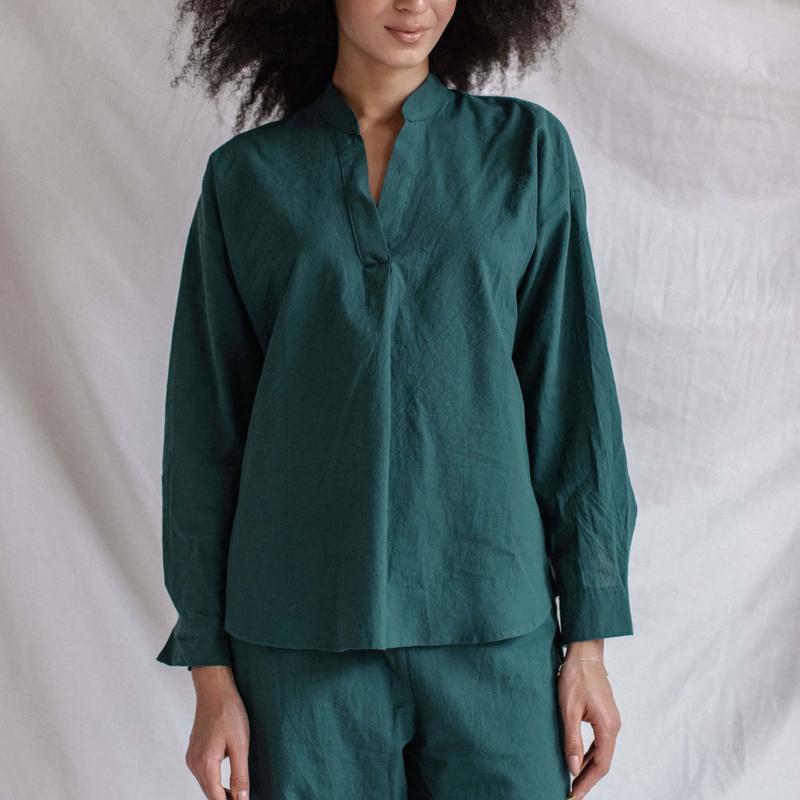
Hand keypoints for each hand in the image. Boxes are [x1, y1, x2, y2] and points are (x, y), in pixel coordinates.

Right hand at [184, 666, 250, 799]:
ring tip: (237, 794)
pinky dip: (214, 780)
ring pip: (206, 784)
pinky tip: (226, 779)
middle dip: (225, 799)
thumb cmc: (229, 712)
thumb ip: (240, 774)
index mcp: (205, 764)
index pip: (216, 798)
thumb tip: (242, 798)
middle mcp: (194, 763)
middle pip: (209, 793)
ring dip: (219, 791)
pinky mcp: (194, 751)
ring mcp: (191, 757)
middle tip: (242, 799)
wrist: (215, 689)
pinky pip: (203, 773)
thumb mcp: (240, 745)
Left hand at [557, 641, 621, 799]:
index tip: (573, 795)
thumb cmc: (576, 677)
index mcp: (608, 727)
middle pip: (603, 762)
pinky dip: (590, 754)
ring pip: (602, 752)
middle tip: (571, 793)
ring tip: (573, 781)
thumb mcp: (569, 709)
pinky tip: (578, 759)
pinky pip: (600, 742)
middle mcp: (614, 726)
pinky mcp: (605, 715)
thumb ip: (572, 739)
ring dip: (588, 767)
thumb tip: (572, 768)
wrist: (585, 653)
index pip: (600, 765)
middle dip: (587, 779)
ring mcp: (611, 720)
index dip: (587, 783)